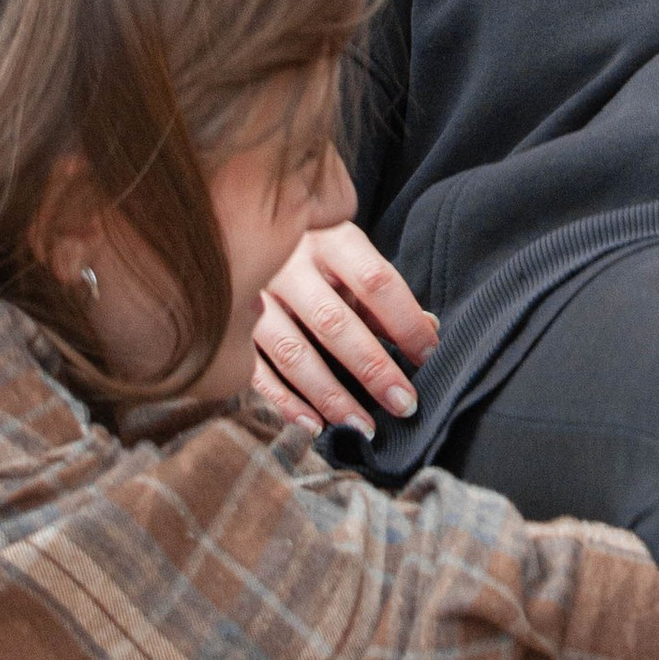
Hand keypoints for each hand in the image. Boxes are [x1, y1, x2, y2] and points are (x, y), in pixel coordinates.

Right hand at [252, 216, 438, 436]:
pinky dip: (286, 403)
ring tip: (364, 428)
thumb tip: (429, 331)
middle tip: (403, 404)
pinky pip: (257, 372)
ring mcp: (252, 298)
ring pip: (294, 353)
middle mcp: (288, 265)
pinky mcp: (229, 329)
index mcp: (330, 240)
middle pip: (334, 322)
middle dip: (373, 368)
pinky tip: (315, 426)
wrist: (234, 231)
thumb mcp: (350, 260)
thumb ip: (383, 298)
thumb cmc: (315, 253)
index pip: (375, 281)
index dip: (406, 321)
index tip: (429, 356)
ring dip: (332, 396)